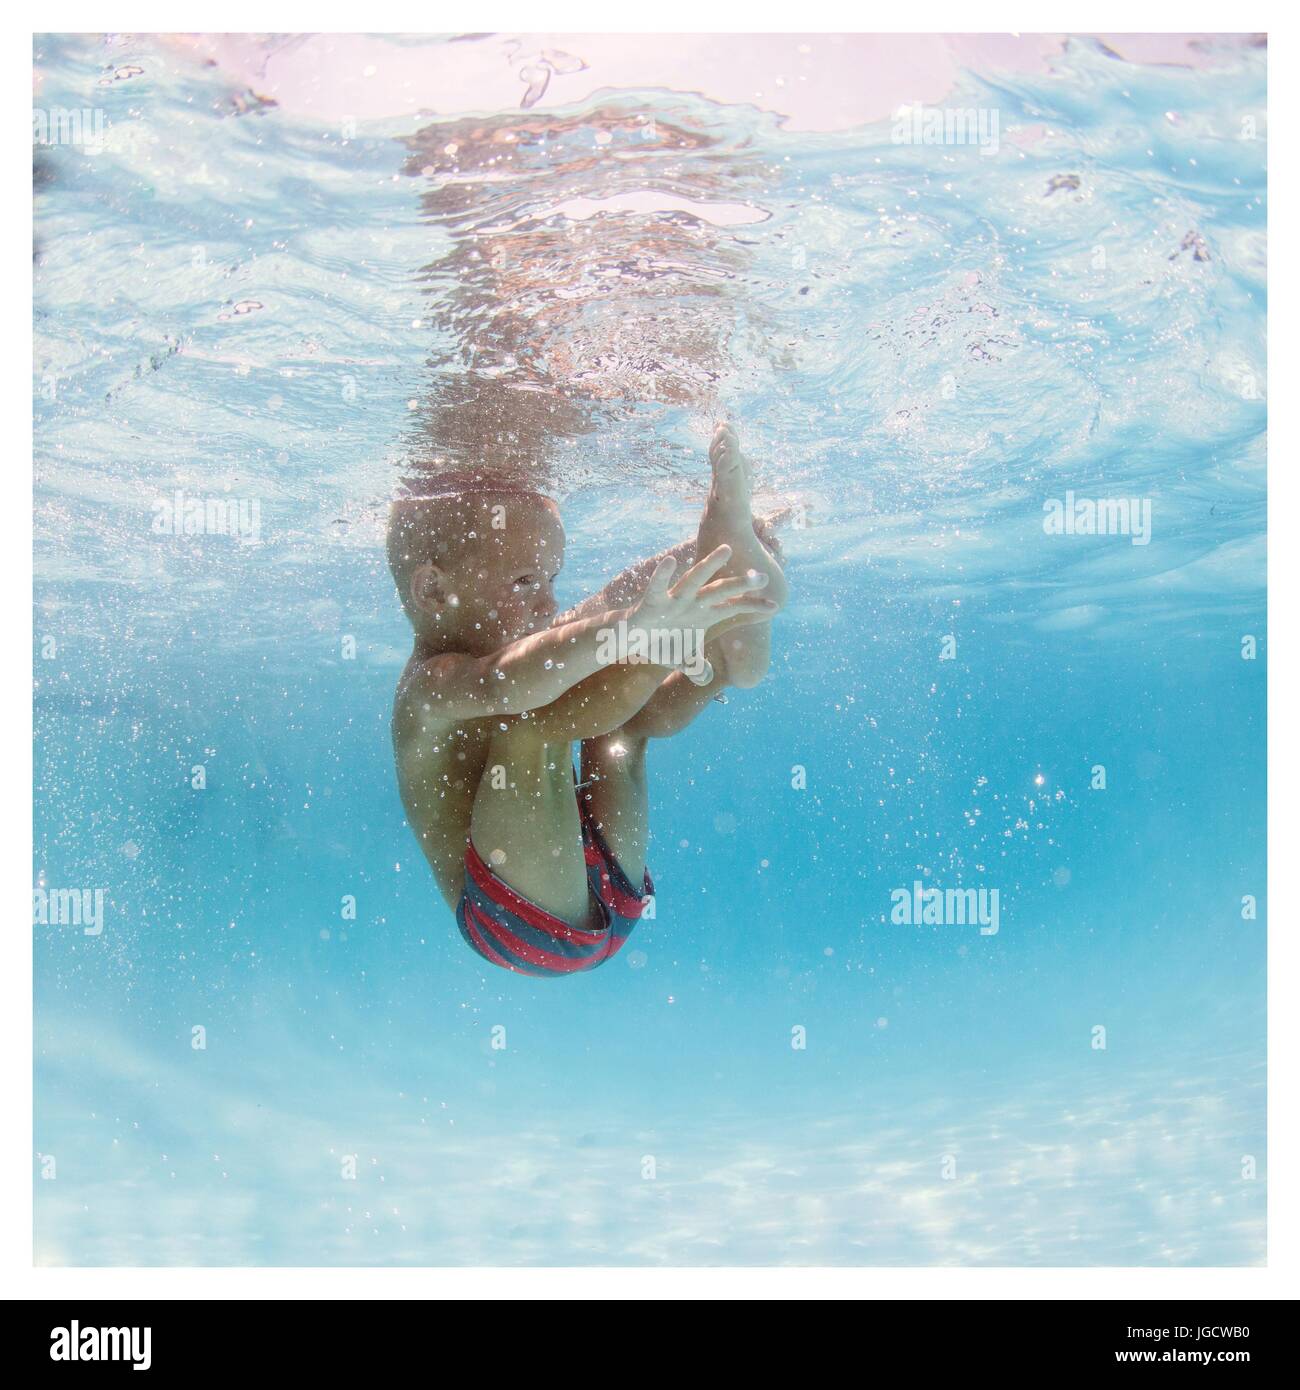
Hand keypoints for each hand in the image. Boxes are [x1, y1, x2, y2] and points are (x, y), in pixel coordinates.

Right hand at [626, 545, 775, 681]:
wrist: (632, 639)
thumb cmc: (660, 642)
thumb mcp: (681, 659)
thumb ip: (695, 667)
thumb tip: (705, 676)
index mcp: (703, 614)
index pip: (733, 608)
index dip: (752, 607)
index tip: (775, 606)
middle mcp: (692, 602)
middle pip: (720, 590)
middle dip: (740, 584)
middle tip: (762, 576)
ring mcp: (674, 600)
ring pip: (695, 579)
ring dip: (709, 565)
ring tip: (726, 550)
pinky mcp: (653, 602)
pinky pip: (658, 586)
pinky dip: (662, 575)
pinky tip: (669, 561)